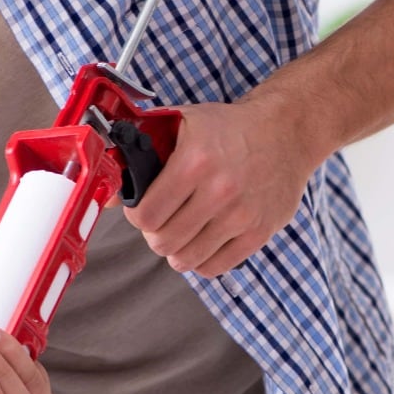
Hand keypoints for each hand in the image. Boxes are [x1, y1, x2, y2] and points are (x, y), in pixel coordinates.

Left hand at [124, 99, 323, 277]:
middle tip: (162, 222)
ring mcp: (242, 215)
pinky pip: (215, 267)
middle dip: (155, 235)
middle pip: (163, 242)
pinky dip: (202, 260)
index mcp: (195, 161)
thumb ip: (142, 154)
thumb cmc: (228, 129)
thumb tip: (107, 197)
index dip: (137, 216)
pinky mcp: (259, 232)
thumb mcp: (182, 125)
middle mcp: (219, 190)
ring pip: (186, 260)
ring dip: (177, 250)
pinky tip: (203, 241)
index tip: (143, 210)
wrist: (286, 132)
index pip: (146, 216)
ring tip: (181, 233)